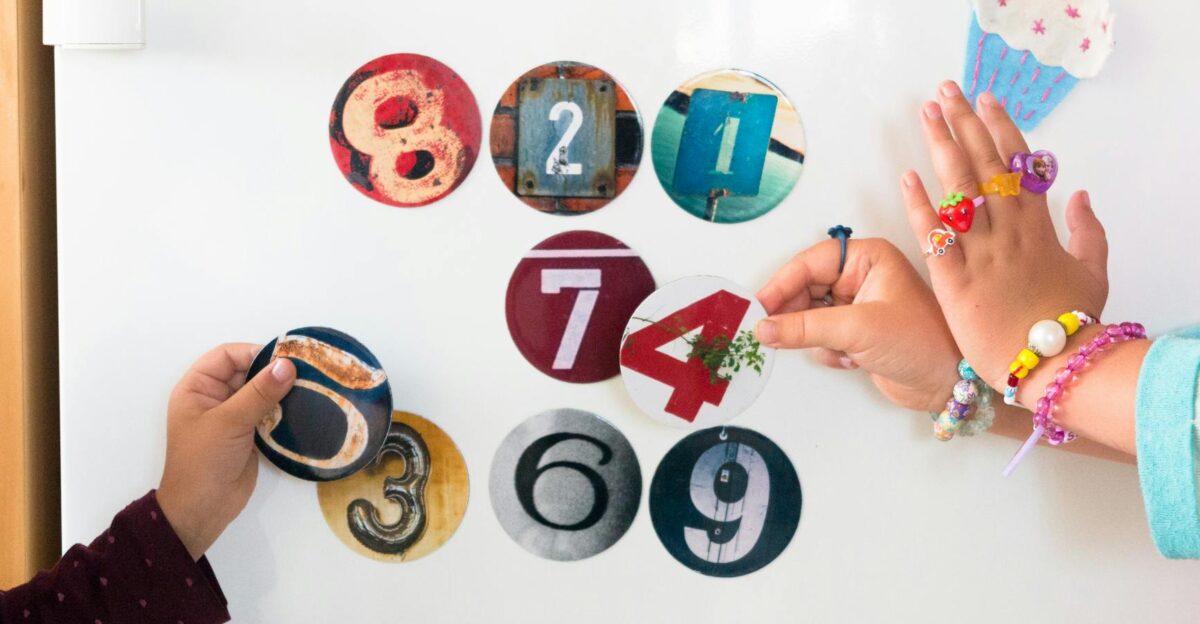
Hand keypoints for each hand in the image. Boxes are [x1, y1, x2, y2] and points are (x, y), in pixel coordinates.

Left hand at [157, 343, 295, 559]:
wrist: (203, 510)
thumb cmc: (204, 461)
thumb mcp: (229, 422)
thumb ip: (259, 392)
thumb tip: (288, 365)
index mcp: (197, 388)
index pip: (227, 356)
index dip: (254, 353)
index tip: (284, 360)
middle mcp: (215, 397)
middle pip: (248, 372)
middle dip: (273, 372)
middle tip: (306, 372)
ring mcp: (234, 416)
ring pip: (262, 392)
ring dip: (282, 391)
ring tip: (310, 388)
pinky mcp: (250, 434)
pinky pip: (270, 413)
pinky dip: (285, 410)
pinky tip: (305, 408)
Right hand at [754, 237, 961, 411]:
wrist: (948, 385)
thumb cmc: (920, 343)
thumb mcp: (858, 329)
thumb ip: (805, 327)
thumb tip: (763, 328)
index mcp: (868, 258)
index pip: (811, 262)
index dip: (783, 282)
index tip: (760, 306)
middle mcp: (861, 276)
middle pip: (805, 287)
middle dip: (796, 313)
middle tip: (775, 332)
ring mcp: (857, 305)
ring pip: (809, 314)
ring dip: (815, 336)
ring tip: (835, 349)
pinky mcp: (855, 333)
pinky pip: (819, 336)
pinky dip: (827, 350)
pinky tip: (851, 360)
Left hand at [900, 81, 1109, 414]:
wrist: (1054, 364)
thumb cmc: (1072, 323)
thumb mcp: (1094, 272)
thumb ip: (1089, 231)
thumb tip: (1082, 195)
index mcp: (1040, 228)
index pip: (1018, 165)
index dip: (1000, 129)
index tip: (986, 100)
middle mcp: (1010, 232)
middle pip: (984, 165)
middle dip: (964, 124)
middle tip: (944, 92)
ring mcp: (982, 254)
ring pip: (960, 189)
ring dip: (941, 147)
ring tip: (926, 114)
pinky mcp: (956, 281)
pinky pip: (935, 236)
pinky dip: (920, 205)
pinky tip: (907, 177)